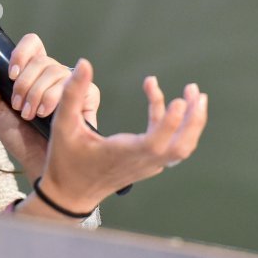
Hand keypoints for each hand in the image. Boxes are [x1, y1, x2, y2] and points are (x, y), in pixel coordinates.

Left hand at [0, 34, 99, 180]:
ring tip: (31, 115)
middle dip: (26, 85)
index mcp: (32, 71)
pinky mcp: (87, 96)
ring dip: (38, 95)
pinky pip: (77, 85)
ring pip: (56, 71)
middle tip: (19, 108)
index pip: (32, 43)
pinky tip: (48, 115)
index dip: (22, 53)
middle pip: (42, 60)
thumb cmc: (18, 136)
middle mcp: (52, 74)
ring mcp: (71, 84)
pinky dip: (57, 99)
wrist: (36, 163)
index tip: (12, 75)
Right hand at [38, 59, 207, 213]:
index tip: (180, 101)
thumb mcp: (62, 124)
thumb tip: (84, 63)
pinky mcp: (148, 163)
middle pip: (180, 147)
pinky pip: (169, 144)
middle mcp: (141, 162)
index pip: (156, 142)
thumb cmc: (66, 160)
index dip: (171, 123)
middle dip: (194, 120)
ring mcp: (148, 165)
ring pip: (180, 147)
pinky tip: (157, 99)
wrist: (71, 194)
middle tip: (195, 92)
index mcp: (122, 154)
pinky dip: (172, 123)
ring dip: (191, 122)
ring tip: (192, 94)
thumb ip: (72, 93)